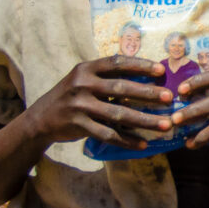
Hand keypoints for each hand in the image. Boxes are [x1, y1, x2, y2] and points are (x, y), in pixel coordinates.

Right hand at [24, 55, 171, 149]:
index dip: (140, 65)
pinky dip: (127, 141)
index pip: (117, 62)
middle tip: (169, 97)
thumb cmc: (71, 96)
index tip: (161, 70)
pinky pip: (108, 134)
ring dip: (145, 120)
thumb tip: (144, 77)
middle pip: (122, 87)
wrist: (40, 119)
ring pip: (119, 114)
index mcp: (86, 69)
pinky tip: (142, 145)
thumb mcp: (82, 79)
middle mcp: (82, 84)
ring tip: (165, 125)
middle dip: (148, 93)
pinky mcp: (78, 126)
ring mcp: (80, 106)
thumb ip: (105, 76)